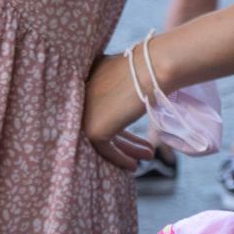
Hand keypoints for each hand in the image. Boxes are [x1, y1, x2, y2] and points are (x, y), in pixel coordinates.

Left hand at [83, 53, 155, 171]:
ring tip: (148, 156)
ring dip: (127, 148)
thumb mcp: (129, 76)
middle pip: (104, 123)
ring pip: (105, 136)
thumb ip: (120, 88)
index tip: (135, 135)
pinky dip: (119, 157)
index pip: (101, 107)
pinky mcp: (92, 129)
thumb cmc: (149, 69)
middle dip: (126, 139)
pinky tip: (133, 165)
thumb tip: (128, 104)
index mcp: (87, 78)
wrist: (152, 69)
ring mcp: (85, 113)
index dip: (119, 122)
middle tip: (146, 149)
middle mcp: (81, 96)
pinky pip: (105, 148)